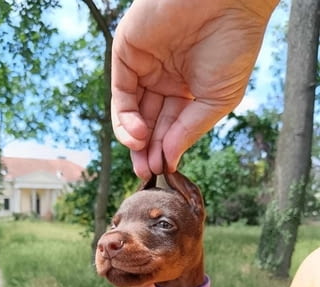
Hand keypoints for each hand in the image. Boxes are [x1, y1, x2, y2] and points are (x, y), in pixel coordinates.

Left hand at [111, 0, 278, 177]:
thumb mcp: (215, 101)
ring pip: (131, 111)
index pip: (171, 126)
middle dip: (146, 150)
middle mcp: (164, 79)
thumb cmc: (232, 47)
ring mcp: (144, 66)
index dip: (165, 149)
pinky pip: (121, 91)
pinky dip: (125, 117)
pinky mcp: (127, 52)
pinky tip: (137, 136)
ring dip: (134, 138)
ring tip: (143, 159)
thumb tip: (169, 160)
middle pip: (149, 122)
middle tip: (146, 173)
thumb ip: (188, 130)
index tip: (163, 170)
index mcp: (187, 89)